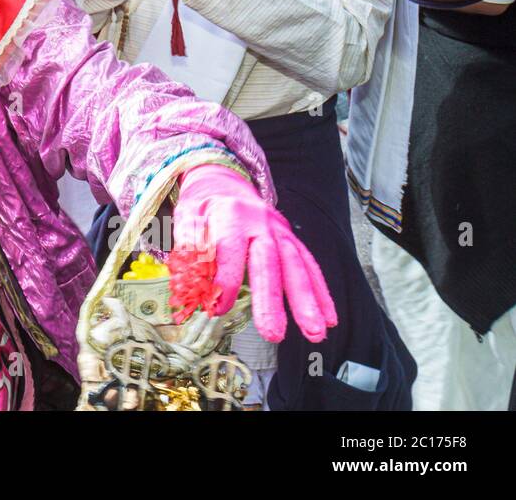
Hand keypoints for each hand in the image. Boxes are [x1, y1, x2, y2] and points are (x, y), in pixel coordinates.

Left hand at [174, 164, 337, 342]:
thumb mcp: (185, 220)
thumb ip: (188, 250)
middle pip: (268, 262)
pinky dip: (320, 293)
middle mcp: (260, 222)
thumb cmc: (202, 208)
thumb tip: (190, 286)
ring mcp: (280, 231)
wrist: (224, 181)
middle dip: (272, 300)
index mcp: (230, 215)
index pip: (229, 250)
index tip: (217, 308)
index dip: (224, 281)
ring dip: (306, 302)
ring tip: (314, 333)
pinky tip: (329, 318)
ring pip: (296, 266)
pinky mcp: (291, 239)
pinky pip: (309, 266)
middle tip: (273, 333)